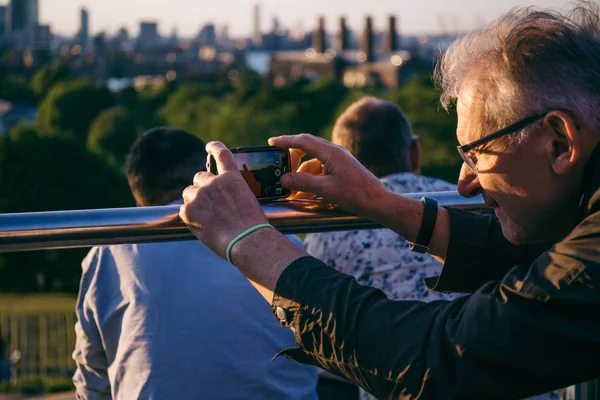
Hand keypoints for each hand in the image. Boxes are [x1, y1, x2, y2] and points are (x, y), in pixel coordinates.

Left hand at [180, 142, 267, 258]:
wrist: (247, 241)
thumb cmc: (253, 226)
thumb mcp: (248, 201)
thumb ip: (233, 194)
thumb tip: (224, 199)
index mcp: (232, 178)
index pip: (221, 154)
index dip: (214, 147)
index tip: (209, 146)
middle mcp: (214, 182)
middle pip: (199, 177)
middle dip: (202, 187)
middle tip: (208, 202)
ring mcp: (200, 195)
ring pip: (189, 193)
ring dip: (194, 201)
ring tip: (205, 217)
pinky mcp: (189, 210)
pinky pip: (183, 210)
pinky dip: (190, 218)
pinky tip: (202, 226)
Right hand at [269, 134, 388, 217]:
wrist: (378, 203)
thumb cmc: (356, 195)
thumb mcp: (325, 189)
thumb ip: (303, 182)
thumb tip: (284, 179)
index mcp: (331, 152)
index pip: (303, 141)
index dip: (285, 141)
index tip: (271, 142)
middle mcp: (335, 152)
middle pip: (307, 148)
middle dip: (292, 157)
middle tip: (280, 167)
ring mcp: (339, 160)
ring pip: (313, 162)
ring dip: (302, 174)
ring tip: (293, 190)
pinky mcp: (341, 169)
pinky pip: (321, 170)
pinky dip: (312, 179)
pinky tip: (307, 194)